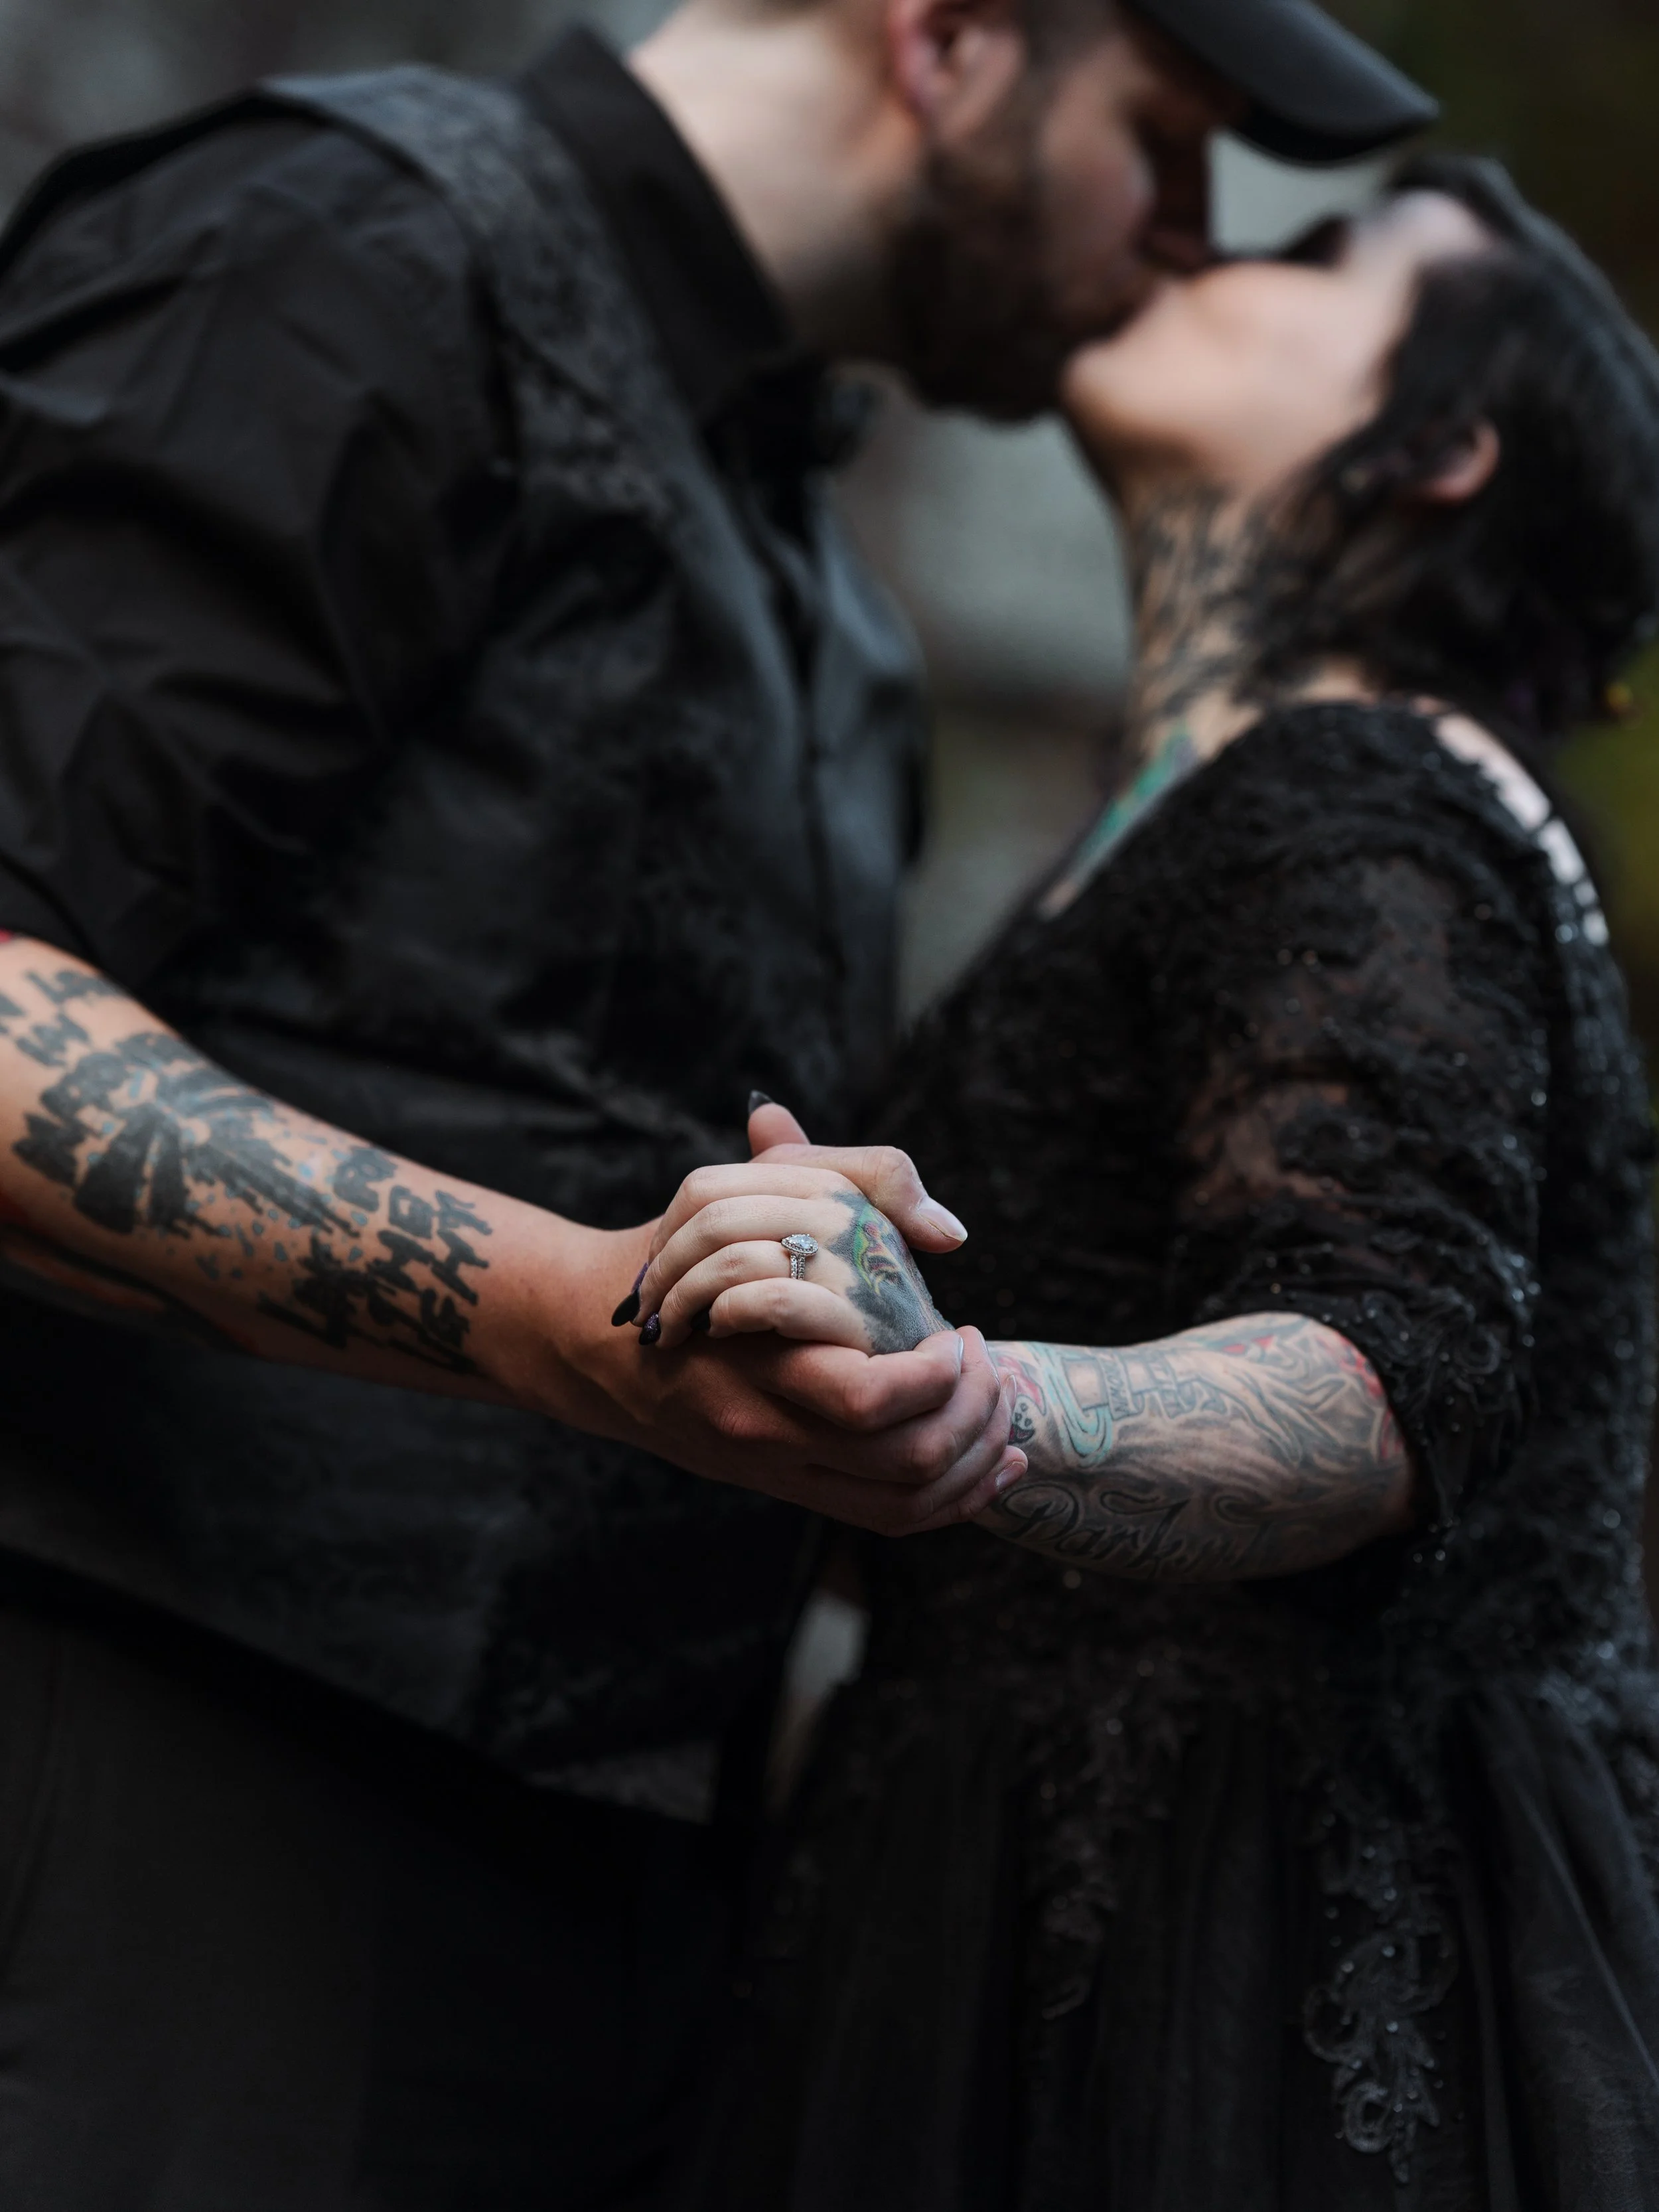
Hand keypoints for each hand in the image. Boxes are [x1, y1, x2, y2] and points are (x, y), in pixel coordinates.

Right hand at [558, 1103, 1025, 1533]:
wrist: (599, 1350)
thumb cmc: (680, 1258)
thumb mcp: (736, 1197)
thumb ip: (849, 1182)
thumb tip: (947, 1230)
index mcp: (756, 1362)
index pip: (870, 1400)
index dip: (940, 1374)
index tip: (959, 1331)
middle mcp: (768, 1434)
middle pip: (906, 1461)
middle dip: (975, 1414)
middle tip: (989, 1361)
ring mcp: (780, 1472)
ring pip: (906, 1502)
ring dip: (974, 1462)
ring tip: (1001, 1412)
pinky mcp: (790, 1490)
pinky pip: (888, 1517)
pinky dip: (953, 1498)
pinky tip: (993, 1466)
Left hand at [631, 1101, 963, 1354]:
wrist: (919, 1369)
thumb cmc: (861, 1298)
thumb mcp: (827, 1226)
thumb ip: (798, 1169)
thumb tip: (765, 1113)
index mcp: (831, 1186)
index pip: (709, 1186)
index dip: (668, 1226)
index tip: (657, 1264)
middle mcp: (849, 1214)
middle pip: (711, 1218)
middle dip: (665, 1267)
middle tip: (650, 1309)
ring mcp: (858, 1264)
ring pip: (731, 1258)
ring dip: (683, 1300)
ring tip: (671, 1331)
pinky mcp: (862, 1320)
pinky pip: (769, 1299)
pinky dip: (729, 1316)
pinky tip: (718, 1337)